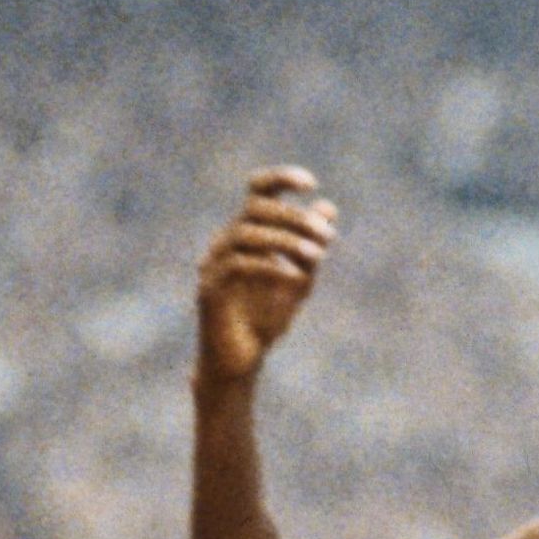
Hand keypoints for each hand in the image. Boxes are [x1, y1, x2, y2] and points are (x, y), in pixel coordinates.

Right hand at [194, 166, 338, 382]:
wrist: (241, 359)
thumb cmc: (266, 318)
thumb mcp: (299, 278)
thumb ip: (311, 245)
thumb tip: (329, 207)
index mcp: (246, 234)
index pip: (257, 192)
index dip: (280, 179)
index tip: (311, 183)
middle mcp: (225, 243)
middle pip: (255, 209)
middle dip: (294, 217)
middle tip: (327, 234)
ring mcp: (213, 264)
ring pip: (245, 233)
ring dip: (285, 239)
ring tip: (317, 254)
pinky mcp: (210, 289)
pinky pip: (238, 265)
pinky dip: (271, 266)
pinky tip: (297, 277)